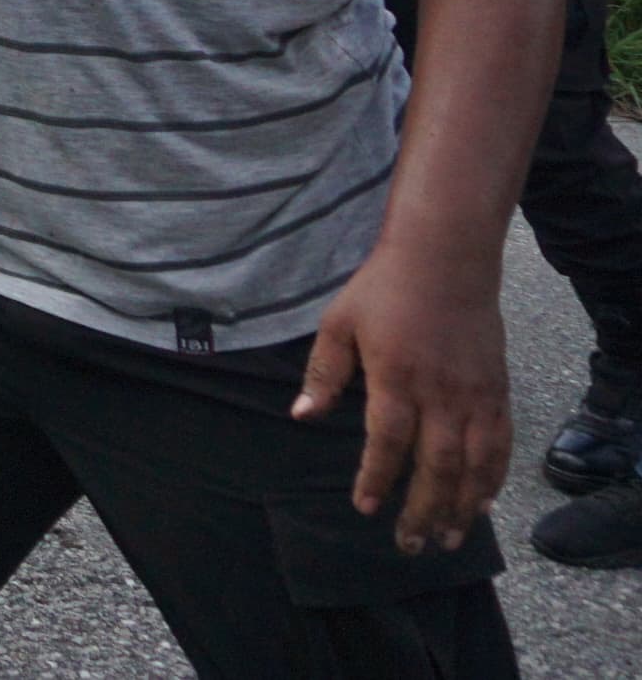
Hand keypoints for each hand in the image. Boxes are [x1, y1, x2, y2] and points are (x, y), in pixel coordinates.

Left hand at [296, 240, 511, 551]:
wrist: (446, 258)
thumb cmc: (384, 289)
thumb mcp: (338, 323)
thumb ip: (323, 374)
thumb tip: (302, 416)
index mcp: (396, 379)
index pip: (387, 443)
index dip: (377, 479)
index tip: (367, 508)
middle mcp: (441, 395)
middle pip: (435, 467)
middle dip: (422, 510)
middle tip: (410, 546)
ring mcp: (475, 396)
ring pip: (474, 465)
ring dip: (461, 506)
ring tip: (447, 539)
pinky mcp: (498, 391)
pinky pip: (500, 445)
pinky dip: (493, 478)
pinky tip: (482, 503)